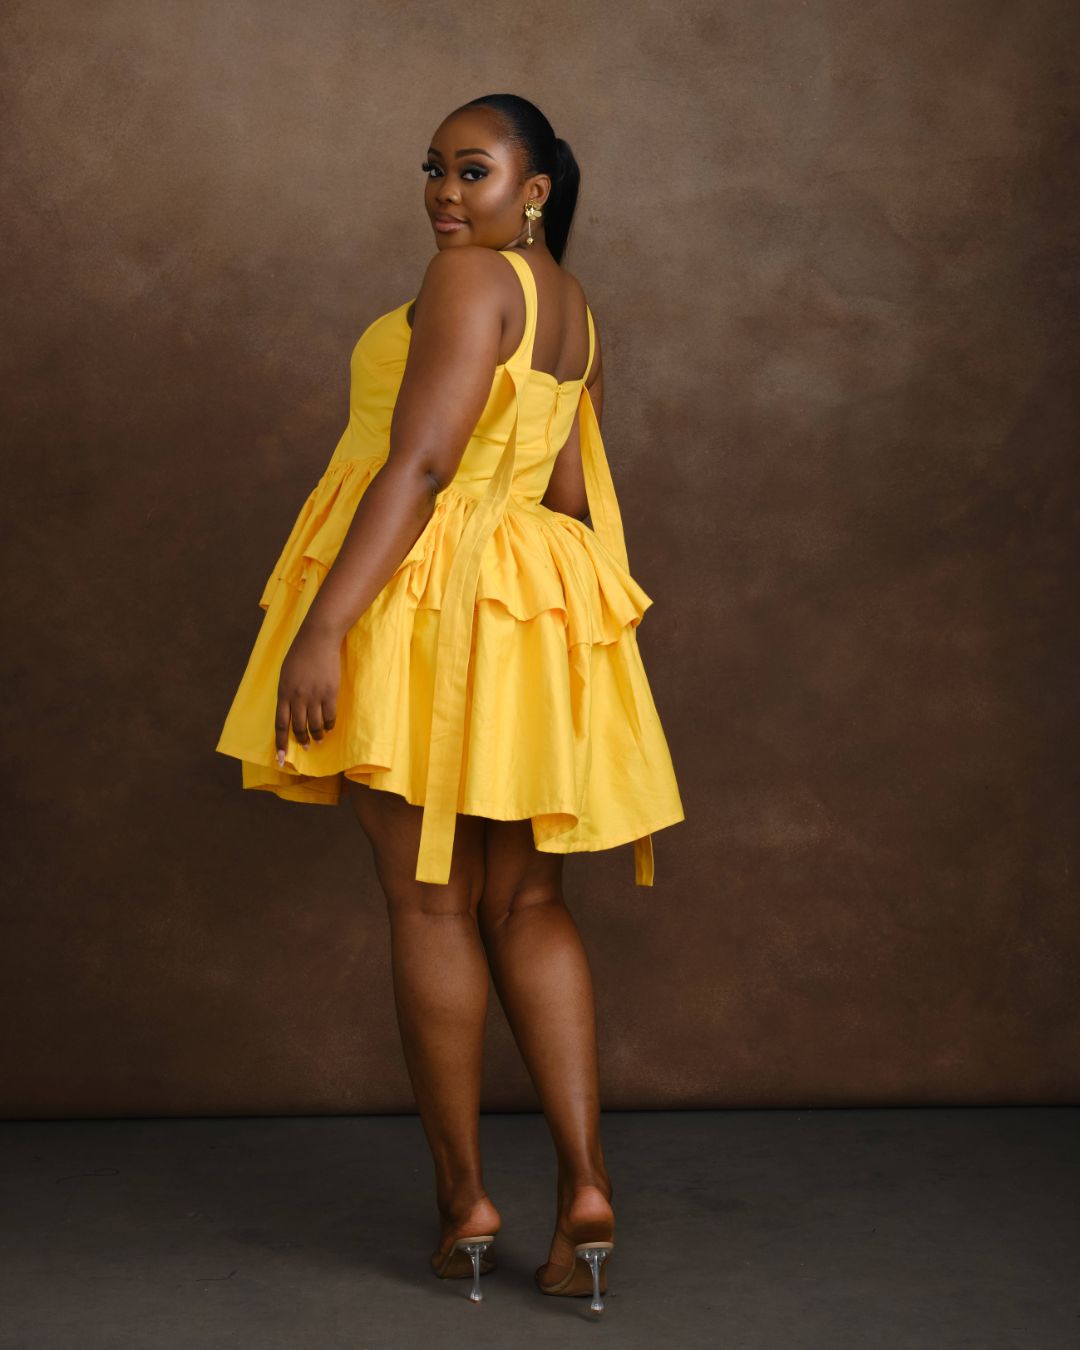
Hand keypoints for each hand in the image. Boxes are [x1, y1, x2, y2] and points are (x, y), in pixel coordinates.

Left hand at [274, 619, 342, 764]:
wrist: (317, 638)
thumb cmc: (300, 654)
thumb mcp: (285, 674)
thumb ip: (286, 694)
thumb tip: (289, 712)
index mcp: (283, 693)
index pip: (280, 724)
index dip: (280, 743)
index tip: (281, 758)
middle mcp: (297, 697)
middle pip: (298, 728)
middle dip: (301, 741)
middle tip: (306, 747)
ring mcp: (314, 696)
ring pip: (315, 725)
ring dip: (317, 735)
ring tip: (319, 739)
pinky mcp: (329, 692)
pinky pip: (330, 716)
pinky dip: (329, 725)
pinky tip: (329, 727)